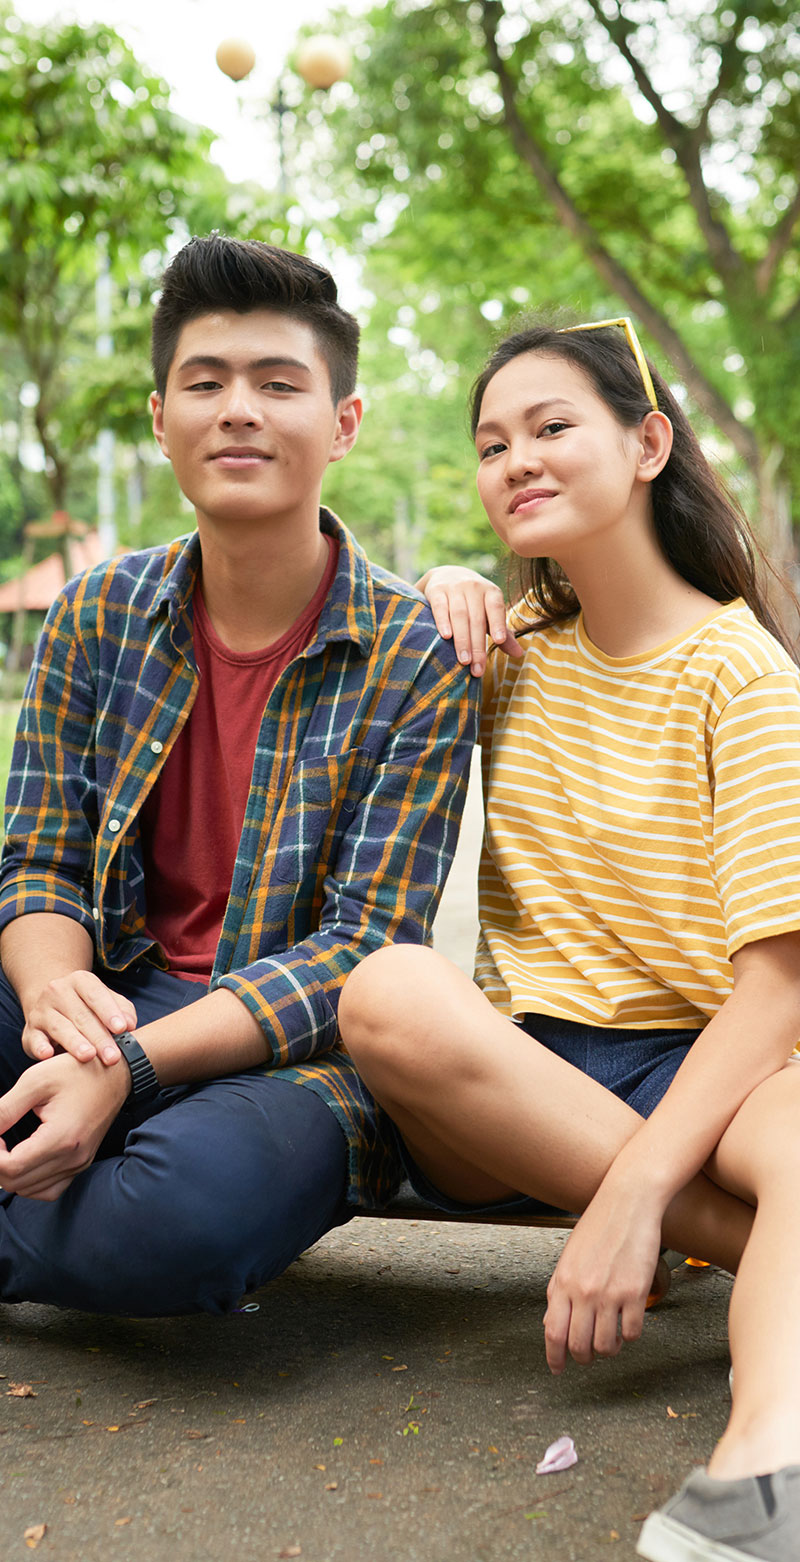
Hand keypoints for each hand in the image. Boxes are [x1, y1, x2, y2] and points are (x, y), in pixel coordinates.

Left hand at [0, 1052, 129, 1199]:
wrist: (115, 1074)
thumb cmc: (76, 1071)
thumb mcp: (35, 1080)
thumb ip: (5, 1109)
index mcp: (62, 1138)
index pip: (11, 1168)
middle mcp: (73, 1159)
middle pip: (17, 1183)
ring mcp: (79, 1165)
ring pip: (29, 1191)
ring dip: (10, 1174)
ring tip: (4, 1147)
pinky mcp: (81, 1165)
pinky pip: (48, 1190)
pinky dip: (28, 1182)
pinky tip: (21, 1160)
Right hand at [22, 971, 136, 1066]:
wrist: (52, 1003)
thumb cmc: (87, 1005)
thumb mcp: (107, 1000)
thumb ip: (122, 1010)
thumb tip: (130, 1025)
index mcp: (80, 980)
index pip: (95, 994)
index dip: (109, 1011)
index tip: (122, 1028)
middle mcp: (57, 991)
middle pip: (81, 1015)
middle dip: (99, 1037)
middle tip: (113, 1056)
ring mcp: (41, 1011)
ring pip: (59, 1027)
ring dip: (74, 1043)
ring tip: (88, 1056)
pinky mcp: (30, 1031)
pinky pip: (34, 1039)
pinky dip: (40, 1047)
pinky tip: (48, 1055)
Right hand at [416, 566, 523, 675]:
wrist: (447, 575)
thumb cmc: (473, 601)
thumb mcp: (489, 613)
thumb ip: (502, 632)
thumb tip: (518, 654)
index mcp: (491, 592)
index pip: (496, 608)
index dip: (498, 624)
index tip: (498, 641)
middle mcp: (474, 587)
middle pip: (477, 619)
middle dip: (477, 645)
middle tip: (477, 668)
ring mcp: (454, 587)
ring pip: (459, 615)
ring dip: (462, 639)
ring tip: (464, 660)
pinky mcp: (436, 590)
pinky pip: (440, 607)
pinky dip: (443, 622)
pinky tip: (446, 637)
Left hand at [543, 1183, 662, 1373]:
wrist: (627, 1202)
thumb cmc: (598, 1226)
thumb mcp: (569, 1258)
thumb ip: (560, 1291)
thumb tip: (552, 1324)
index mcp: (562, 1282)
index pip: (552, 1332)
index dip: (554, 1357)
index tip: (558, 1369)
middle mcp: (583, 1291)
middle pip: (578, 1346)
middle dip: (583, 1358)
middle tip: (589, 1355)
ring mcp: (609, 1293)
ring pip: (606, 1346)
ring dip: (609, 1350)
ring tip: (612, 1340)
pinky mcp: (635, 1292)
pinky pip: (632, 1333)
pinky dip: (630, 1337)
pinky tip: (628, 1325)